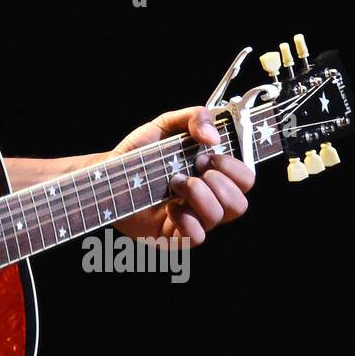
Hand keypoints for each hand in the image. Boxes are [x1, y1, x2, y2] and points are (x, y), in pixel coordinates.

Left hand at [110, 105, 253, 245]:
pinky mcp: (175, 238)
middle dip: (217, 183)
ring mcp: (193, 221)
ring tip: (174, 183)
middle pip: (239, 204)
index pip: (247, 179)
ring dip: (197, 196)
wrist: (108, 174)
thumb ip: (195, 117)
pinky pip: (197, 237)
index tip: (206, 156)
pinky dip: (186, 220)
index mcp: (213, 176)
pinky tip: (169, 208)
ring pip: (219, 217)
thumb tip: (213, 137)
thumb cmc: (139, 153)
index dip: (233, 168)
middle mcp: (208, 200)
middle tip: (191, 170)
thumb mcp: (167, 125)